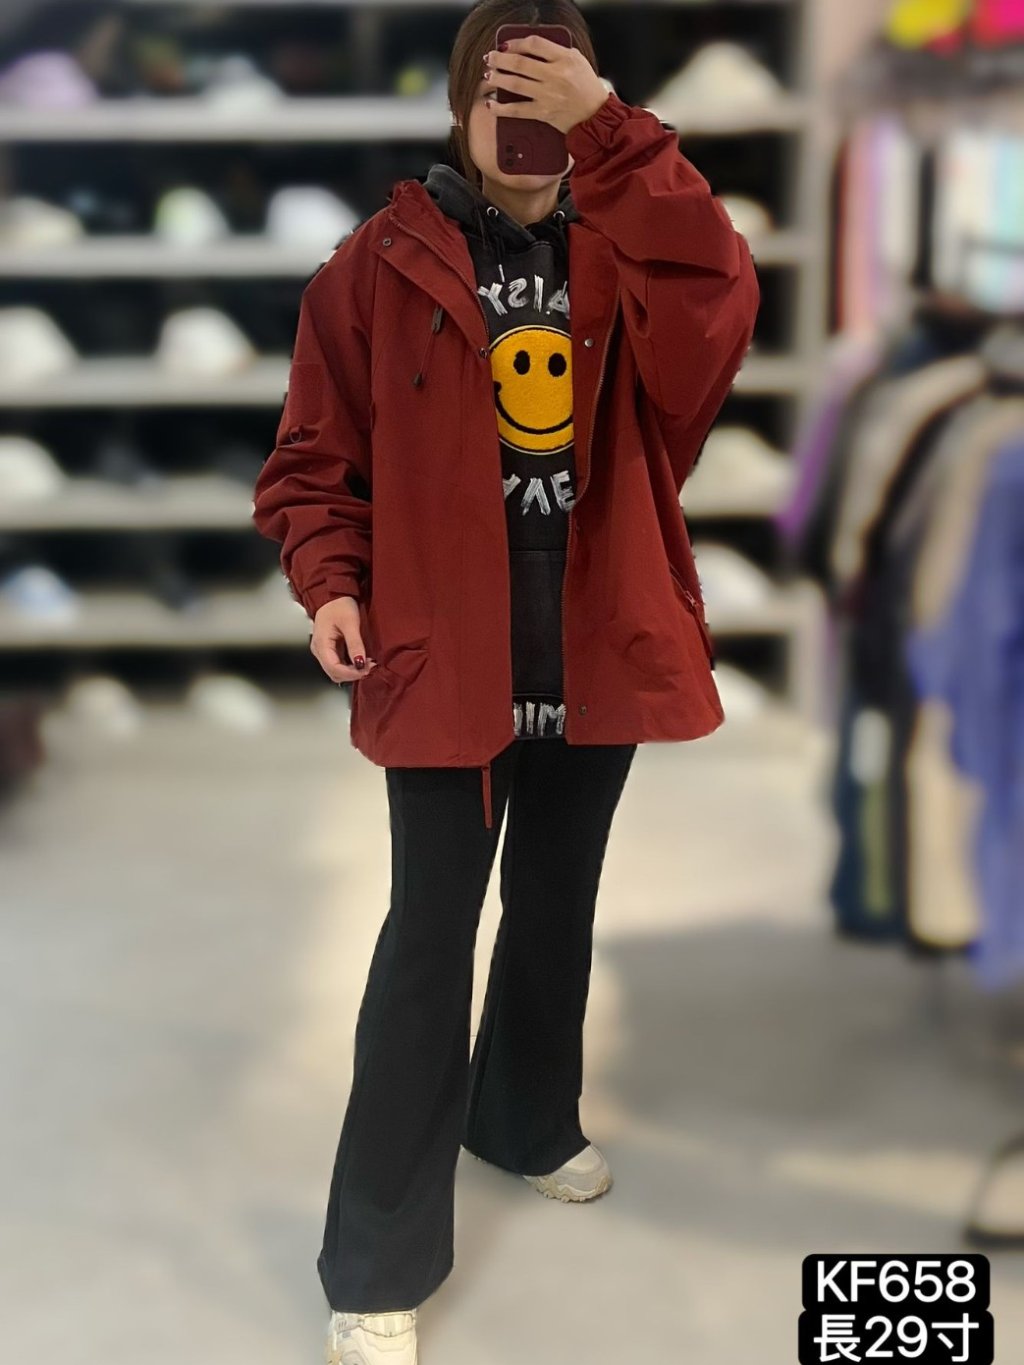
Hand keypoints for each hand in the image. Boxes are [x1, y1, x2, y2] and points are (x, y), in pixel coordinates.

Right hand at [310, 595, 378, 683]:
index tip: (366, 670)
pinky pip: (338, 664)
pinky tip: (361, 661)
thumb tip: (360, 663)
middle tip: (369, 667)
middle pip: (334, 673)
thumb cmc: (339, 605)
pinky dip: (350, 666)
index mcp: (321, 644)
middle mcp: (319, 650)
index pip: (334, 668)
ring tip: (367, 664)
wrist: (333, 595)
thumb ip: (355, 644)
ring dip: (352, 672)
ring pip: (336, 671)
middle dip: (352, 674)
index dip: (351, 673)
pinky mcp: (329, 650)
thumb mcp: (350, 623)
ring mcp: (323, 651)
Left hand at [482, 33, 609, 135]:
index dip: (516, 42)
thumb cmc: (588, 88)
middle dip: (500, 59)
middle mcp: (555, 76)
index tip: (506, 45)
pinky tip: (492, 104)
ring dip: (498, 79)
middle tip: (490, 58)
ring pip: (516, 84)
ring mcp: (548, 95)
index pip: (535, 44)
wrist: (596, 116)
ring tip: (488, 76)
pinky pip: (518, 110)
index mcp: (565, 59)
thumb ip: (558, 52)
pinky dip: (502, 108)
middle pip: (520, 63)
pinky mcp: (543, 113)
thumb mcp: (578, 61)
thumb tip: (533, 48)